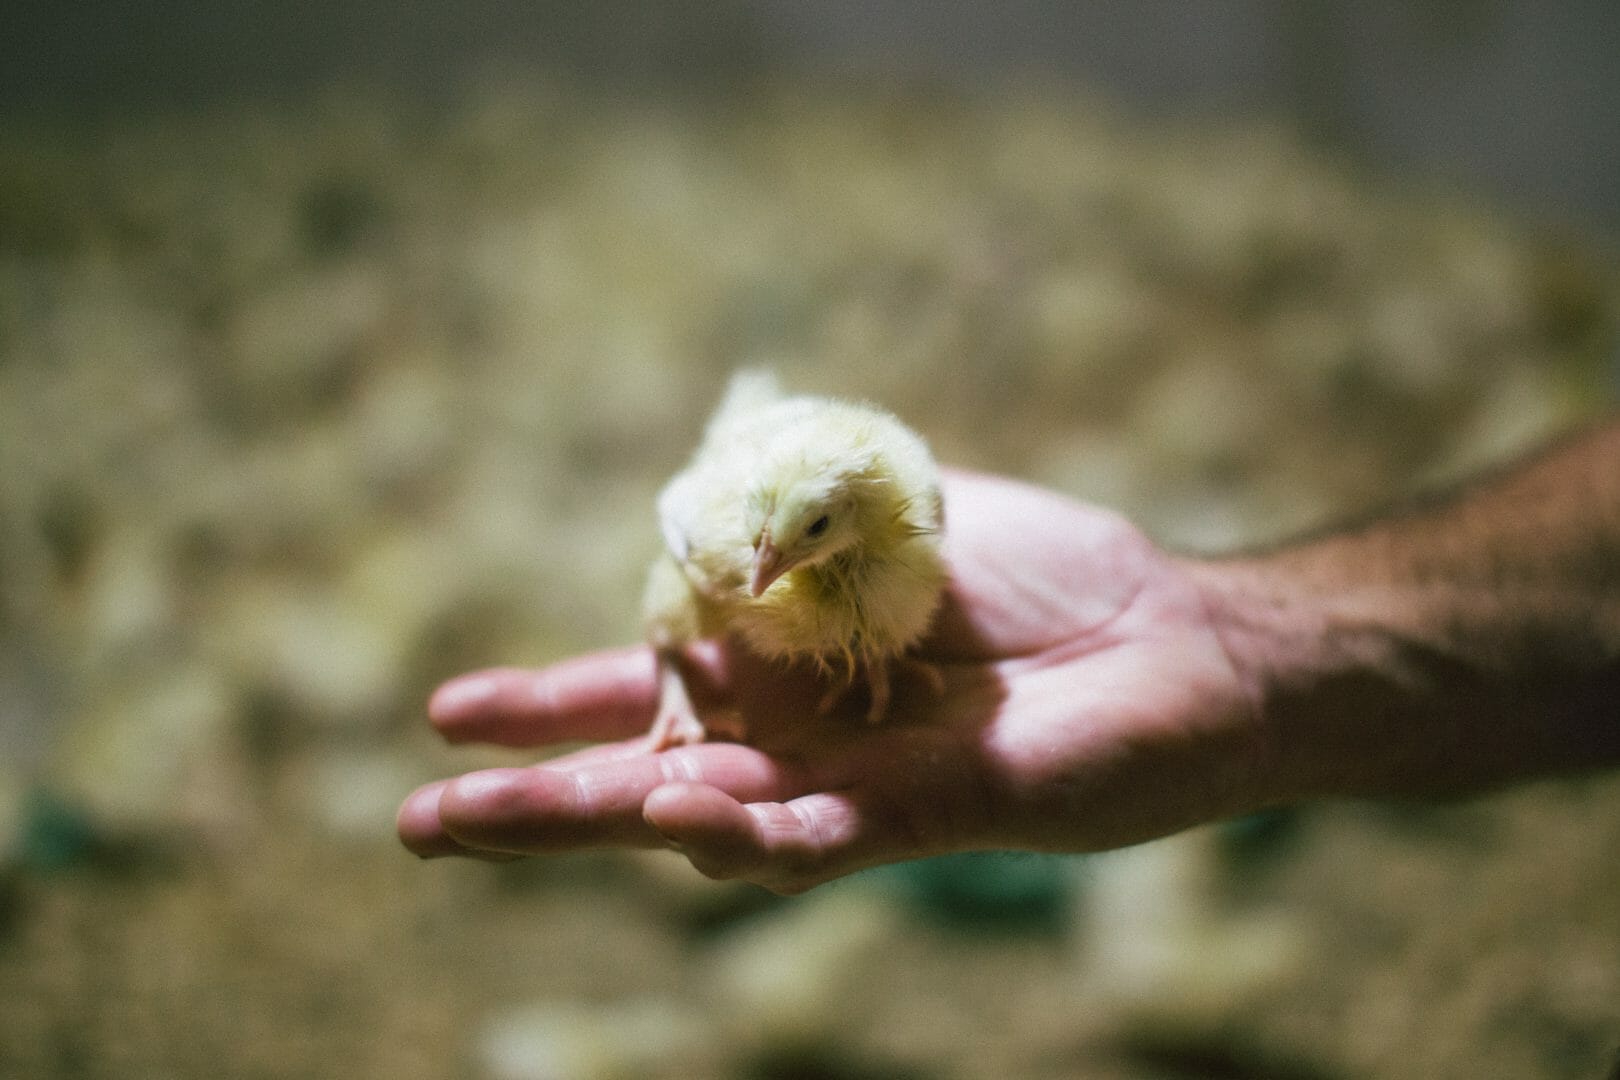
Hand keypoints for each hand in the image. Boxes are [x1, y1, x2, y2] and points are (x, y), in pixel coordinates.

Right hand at [397, 470, 1265, 893]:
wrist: (1174, 635)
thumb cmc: (1047, 571)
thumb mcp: (901, 511)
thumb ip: (805, 520)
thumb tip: (712, 518)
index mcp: (776, 666)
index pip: (635, 691)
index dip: (541, 707)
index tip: (443, 713)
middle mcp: (793, 738)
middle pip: (636, 778)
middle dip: (527, 803)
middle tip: (416, 823)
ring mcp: (845, 787)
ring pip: (696, 824)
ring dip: (597, 822)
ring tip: (488, 819)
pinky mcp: (915, 817)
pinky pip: (811, 839)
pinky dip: (742, 831)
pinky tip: (678, 811)